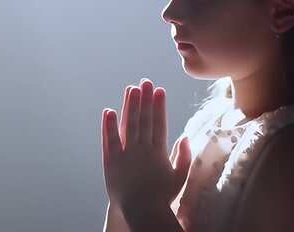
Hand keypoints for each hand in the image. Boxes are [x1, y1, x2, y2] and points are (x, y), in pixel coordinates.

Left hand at [101, 78, 190, 212]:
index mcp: (159, 151)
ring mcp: (126, 154)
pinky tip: (109, 110)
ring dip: (130, 105)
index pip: (159, 122)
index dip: (159, 105)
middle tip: (146, 81)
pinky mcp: (112, 161)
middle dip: (145, 99)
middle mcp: (143, 149)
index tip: (160, 90)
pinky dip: (109, 125)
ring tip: (132, 88)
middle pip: (144, 119)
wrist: (142, 211)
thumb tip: (185, 136)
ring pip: (128, 125)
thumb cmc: (162, 197)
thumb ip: (184, 156)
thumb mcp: (179, 177)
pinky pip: (110, 140)